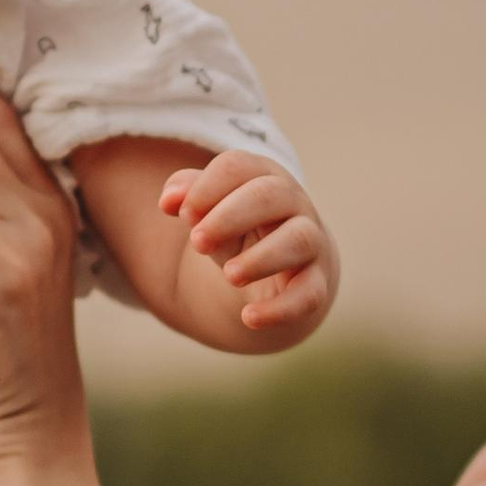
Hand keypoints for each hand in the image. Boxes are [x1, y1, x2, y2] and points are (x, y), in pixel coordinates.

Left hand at [160, 151, 336, 341]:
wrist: (287, 269)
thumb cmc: (242, 230)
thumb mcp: (212, 211)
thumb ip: (189, 195)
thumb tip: (168, 201)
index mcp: (263, 177)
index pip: (238, 167)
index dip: (207, 187)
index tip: (182, 215)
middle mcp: (293, 203)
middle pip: (270, 194)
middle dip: (229, 217)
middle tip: (197, 242)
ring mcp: (311, 242)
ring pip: (298, 240)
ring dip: (261, 257)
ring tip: (229, 275)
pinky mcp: (317, 282)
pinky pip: (309, 294)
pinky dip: (281, 308)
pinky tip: (249, 318)